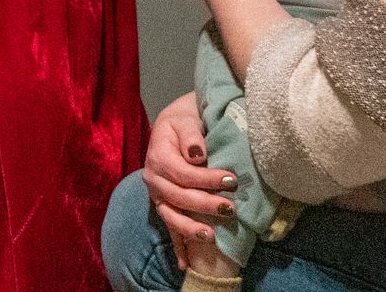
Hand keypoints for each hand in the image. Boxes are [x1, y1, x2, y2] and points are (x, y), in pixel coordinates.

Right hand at [141, 92, 236, 268]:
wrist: (172, 127)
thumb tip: (198, 154)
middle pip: (179, 197)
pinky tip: (186, 264)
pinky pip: (169, 227)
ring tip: (212, 236)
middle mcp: (154, 178)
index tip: (232, 179)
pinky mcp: (164, 205)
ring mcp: (158, 195)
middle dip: (206, 204)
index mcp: (158, 156)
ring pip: (171, 216)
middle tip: (231, 208)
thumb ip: (191, 136)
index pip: (184, 174)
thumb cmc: (182, 123)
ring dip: (190, 229)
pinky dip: (177, 246)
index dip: (208, 179)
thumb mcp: (185, 120)